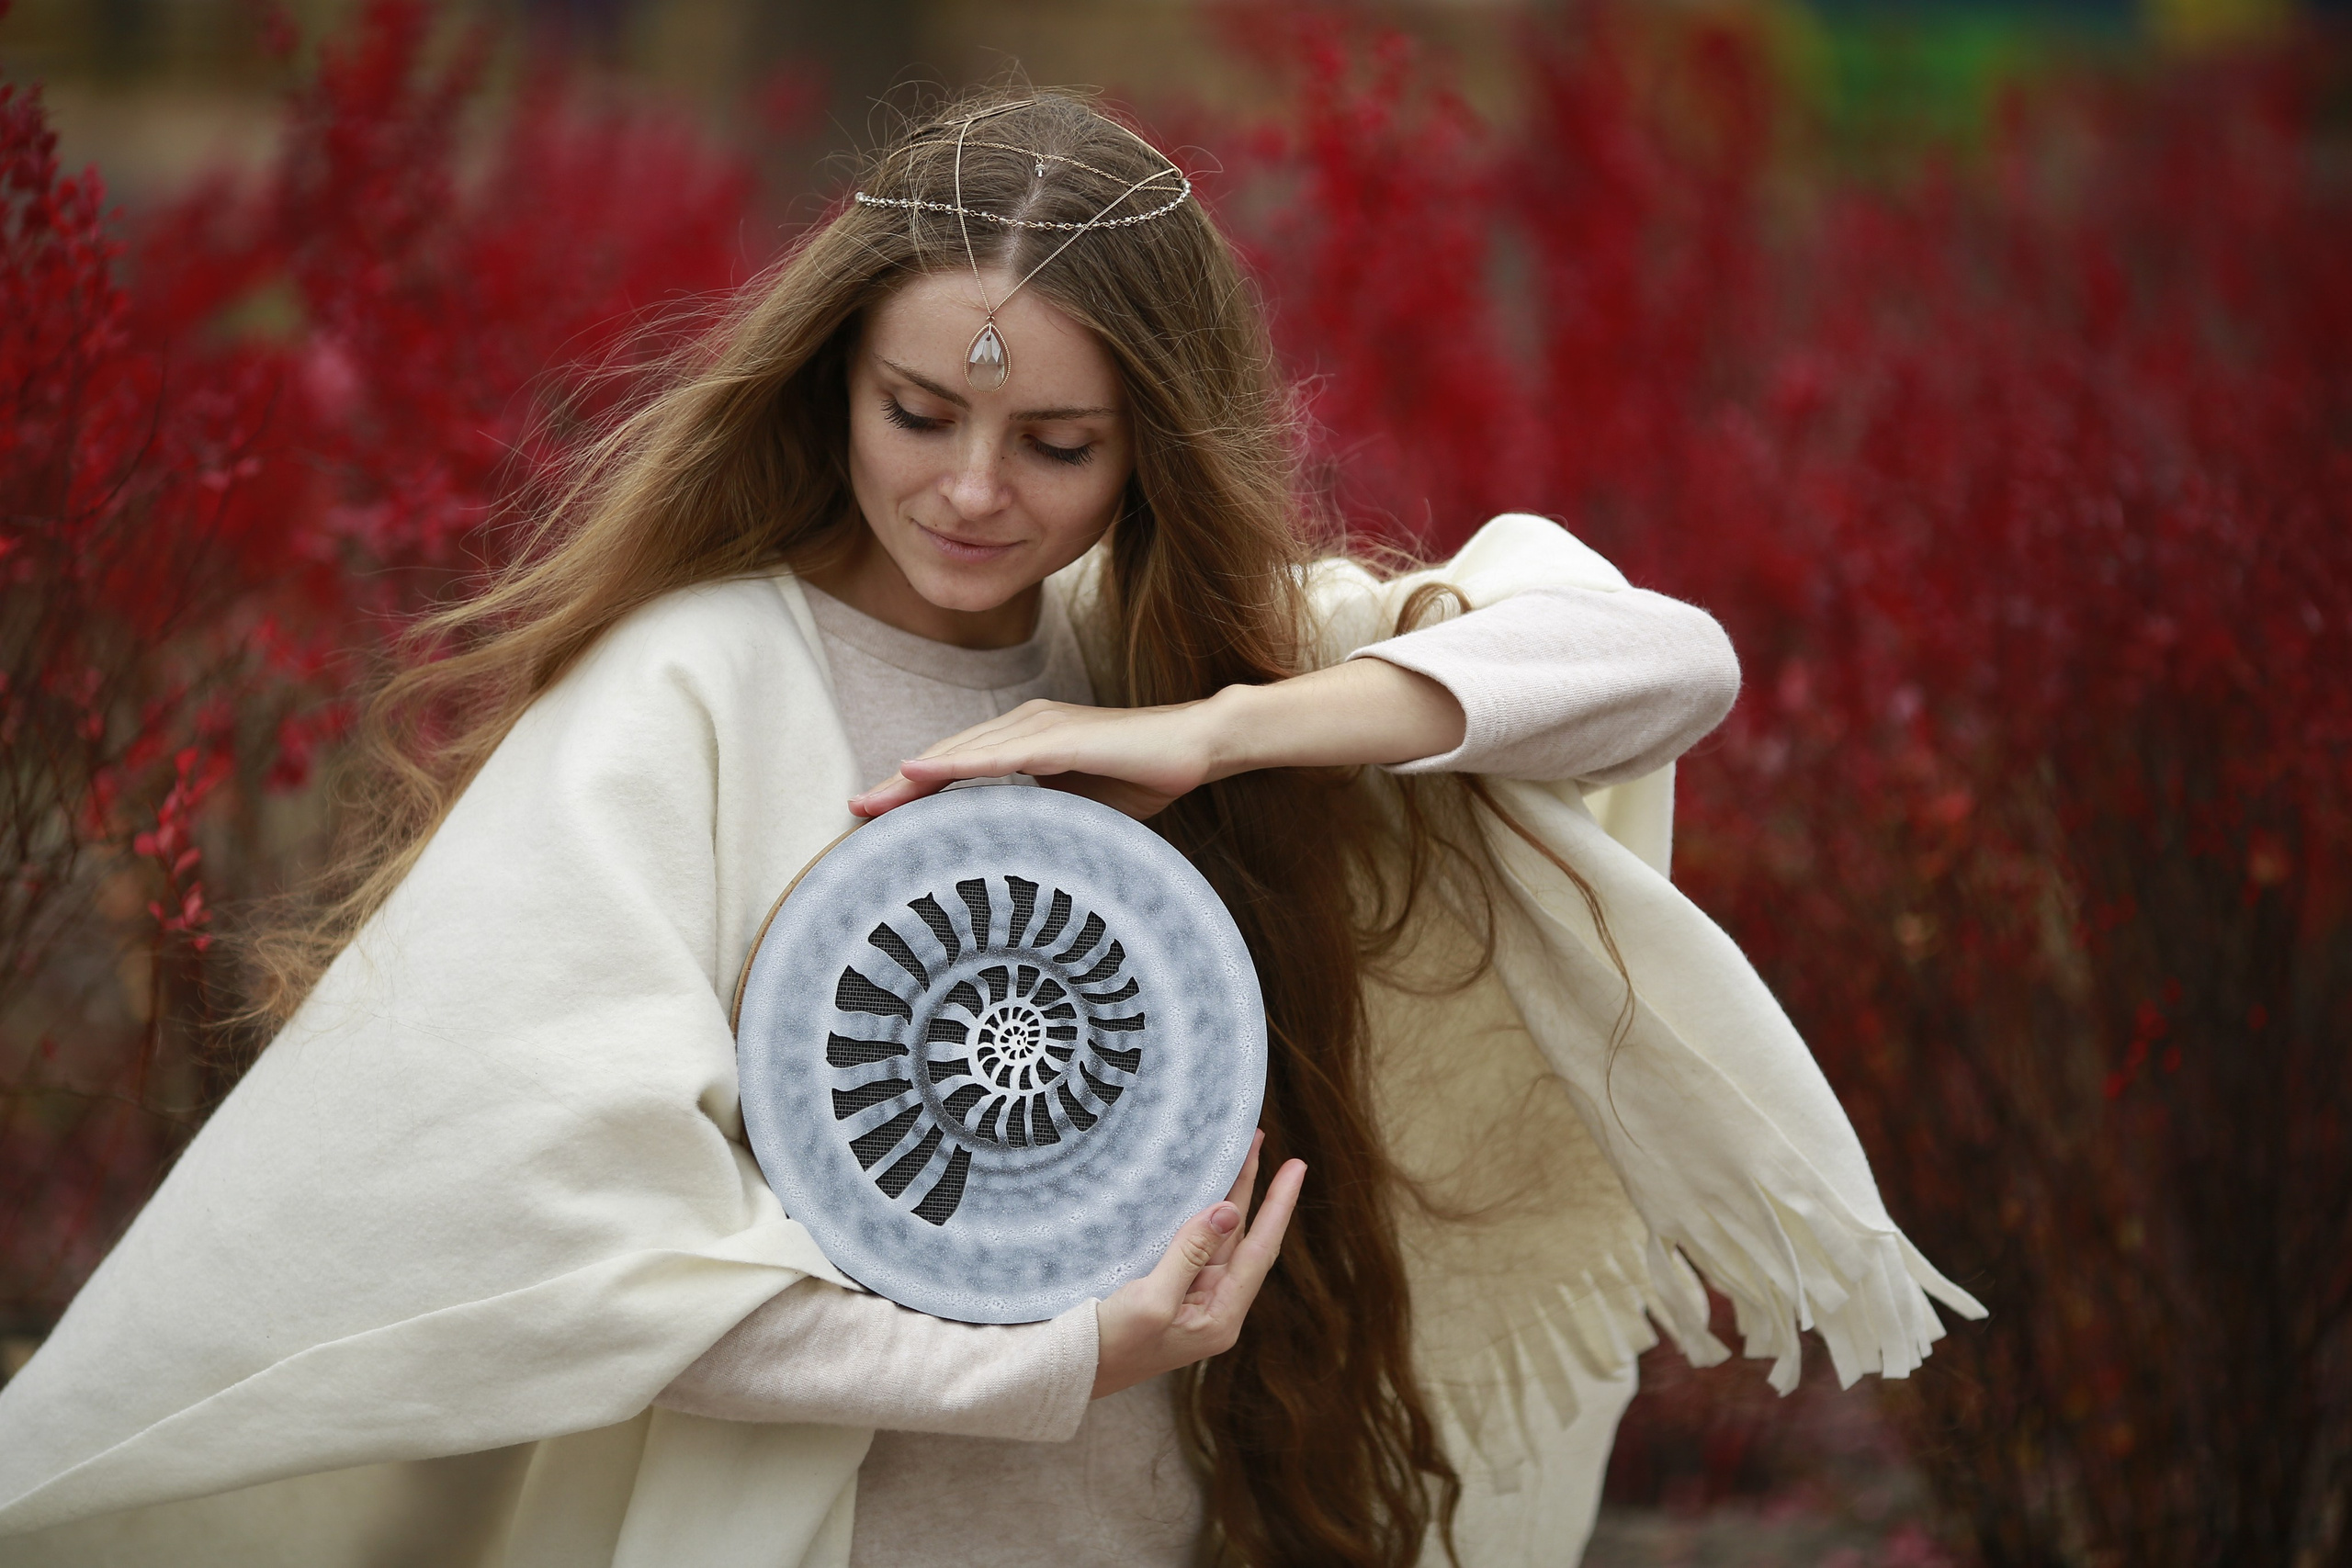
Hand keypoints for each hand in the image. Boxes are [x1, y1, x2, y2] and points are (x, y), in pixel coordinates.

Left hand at [850, 698, 1223, 819]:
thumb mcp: (1078, 809)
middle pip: (947, 757)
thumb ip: (1041, 820)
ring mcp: (1041, 727)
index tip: (874, 816)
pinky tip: (922, 772)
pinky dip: (958, 763)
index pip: (958, 768)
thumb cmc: (1142, 777)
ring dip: (913, 777)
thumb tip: (1011, 859)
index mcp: (1025, 742)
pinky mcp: (1062, 738)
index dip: (913, 790)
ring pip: (963, 754)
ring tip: (873, 801)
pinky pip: (1001, 753)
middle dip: (897, 786)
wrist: (1197, 747)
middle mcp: (1024, 726)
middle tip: (853, 814)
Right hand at [1090, 1132, 1304, 1399]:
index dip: (1279, 1205)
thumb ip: (1191, 1254)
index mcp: (1221, 1317)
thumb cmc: (1110, 1346)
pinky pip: (1193, 1245)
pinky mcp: (1169, 1292)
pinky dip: (1200, 1214)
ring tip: (1235, 1152)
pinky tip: (1200, 1190)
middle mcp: (1214, 1307)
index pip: (1260, 1250)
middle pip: (1243, 1238)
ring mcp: (1192, 1300)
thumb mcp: (1151, 1300)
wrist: (1069, 1374)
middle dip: (1253, 1189)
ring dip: (1227, 1196)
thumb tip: (1228, 1211)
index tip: (1297, 1166)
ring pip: (1219, 1237)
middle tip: (1256, 1138)